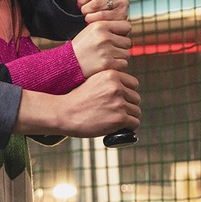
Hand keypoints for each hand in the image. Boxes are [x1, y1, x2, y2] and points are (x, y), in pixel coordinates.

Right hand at [15, 69, 140, 137]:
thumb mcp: (93, 82)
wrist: (64, 113)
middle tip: (114, 111)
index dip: (127, 92)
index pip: (133, 84)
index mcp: (111, 75)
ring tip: (114, 118)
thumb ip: (109, 83)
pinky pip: (134, 123)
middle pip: (136, 98)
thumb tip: (126, 90)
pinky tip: (117, 126)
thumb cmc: (76, 100)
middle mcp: (116, 87)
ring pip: (136, 111)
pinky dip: (127, 126)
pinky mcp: (119, 118)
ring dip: (128, 116)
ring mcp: (118, 102)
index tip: (118, 99)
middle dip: (127, 105)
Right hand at [71, 20, 131, 77]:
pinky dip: (117, 66)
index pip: (126, 26)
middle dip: (120, 47)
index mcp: (99, 25)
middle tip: (109, 51)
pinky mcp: (108, 63)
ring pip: (126, 54)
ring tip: (105, 57)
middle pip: (127, 41)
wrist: (68, 64)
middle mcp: (104, 36)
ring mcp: (106, 50)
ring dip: (119, 57)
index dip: (123, 33)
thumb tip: (127, 28)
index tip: (117, 38)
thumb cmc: (81, 48)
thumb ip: (108, 28)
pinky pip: (123, 64)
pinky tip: (106, 64)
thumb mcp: (91, 31)